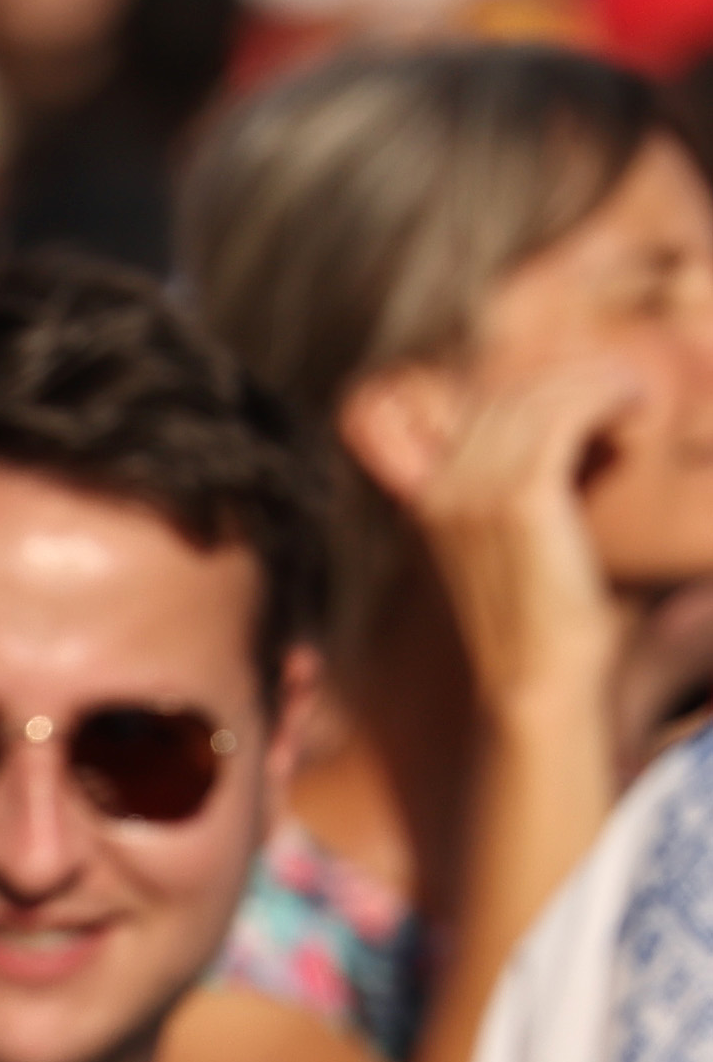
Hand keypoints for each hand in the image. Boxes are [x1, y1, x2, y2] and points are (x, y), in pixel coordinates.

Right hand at [377, 354, 644, 726]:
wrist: (534, 682)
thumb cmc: (539, 623)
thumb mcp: (514, 549)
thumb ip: (521, 492)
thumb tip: (579, 433)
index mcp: (424, 498)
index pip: (473, 409)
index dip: (532, 390)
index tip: (587, 394)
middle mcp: (437, 489)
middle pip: (504, 395)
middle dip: (569, 379)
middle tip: (623, 390)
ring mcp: (470, 492)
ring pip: (537, 397)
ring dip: (596, 384)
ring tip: (635, 398)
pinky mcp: (518, 498)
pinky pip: (564, 416)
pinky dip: (607, 400)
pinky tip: (637, 411)